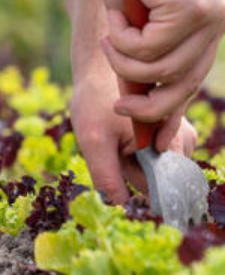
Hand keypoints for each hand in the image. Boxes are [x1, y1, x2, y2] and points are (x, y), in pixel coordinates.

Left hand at [71, 58, 197, 205]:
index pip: (160, 191)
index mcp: (169, 145)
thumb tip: (119, 208)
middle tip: (111, 149)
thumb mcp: (93, 139)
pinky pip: (145, 158)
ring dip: (127, 165)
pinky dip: (127, 154)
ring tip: (113, 138)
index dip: (136, 194)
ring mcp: (174, 136)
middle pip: (153, 182)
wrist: (100, 66)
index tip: (118, 189)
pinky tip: (117, 134)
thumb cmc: (96, 99)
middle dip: (129, 175)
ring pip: (148, 171)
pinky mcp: (166, 133)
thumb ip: (107, 175)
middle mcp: (181, 142)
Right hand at [97, 0, 224, 131]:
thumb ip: (137, 61)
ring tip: (111, 35)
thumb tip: (132, 103)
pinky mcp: (195, 9)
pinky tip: (120, 17)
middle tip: (118, 107)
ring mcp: (208, 18)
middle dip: (146, 108)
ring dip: (124, 60)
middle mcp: (213, 26)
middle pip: (183, 89)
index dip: (171, 115)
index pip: (189, 84)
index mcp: (201, 30)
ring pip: (161, 72)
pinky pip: (150, 49)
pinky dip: (124, 40)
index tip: (156, 143)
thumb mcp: (129, 26)